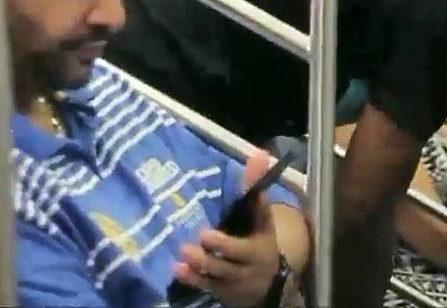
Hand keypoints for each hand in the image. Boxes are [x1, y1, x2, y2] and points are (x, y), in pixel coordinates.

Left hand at [175, 151, 284, 307]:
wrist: (268, 284)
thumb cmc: (259, 240)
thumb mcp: (261, 219)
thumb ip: (256, 189)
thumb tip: (260, 154)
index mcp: (260, 244)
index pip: (251, 235)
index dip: (233, 235)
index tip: (212, 230)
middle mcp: (249, 264)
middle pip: (233, 258)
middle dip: (217, 249)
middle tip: (197, 239)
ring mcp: (235, 281)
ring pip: (218, 273)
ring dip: (201, 264)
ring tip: (183, 253)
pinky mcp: (223, 292)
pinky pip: (207, 286)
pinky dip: (193, 279)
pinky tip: (178, 270)